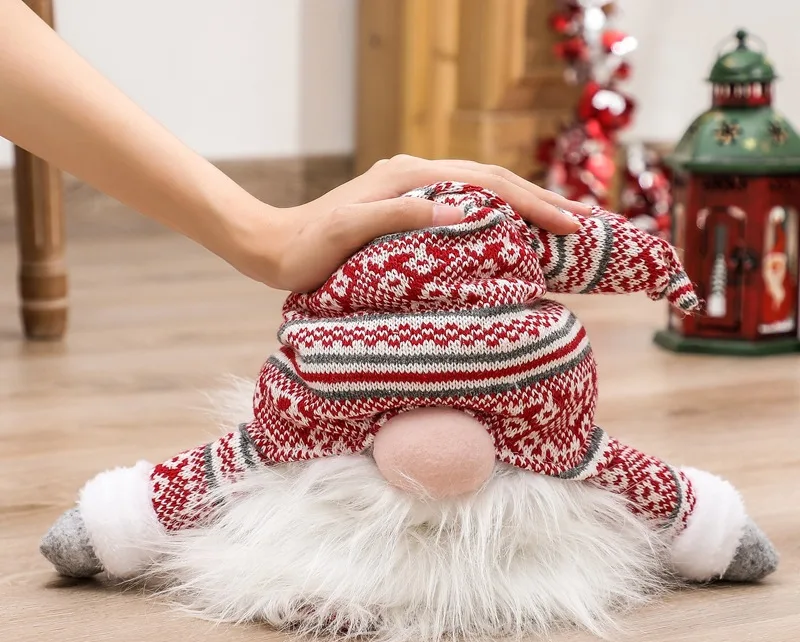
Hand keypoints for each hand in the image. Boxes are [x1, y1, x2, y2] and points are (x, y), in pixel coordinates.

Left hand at [232, 155, 592, 292]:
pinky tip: (510, 229)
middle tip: (585, 222)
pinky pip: (464, 204)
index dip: (533, 203)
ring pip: (482, 189)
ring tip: (561, 222)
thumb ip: (399, 217)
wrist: (272, 246)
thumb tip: (461, 212)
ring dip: (524, 204)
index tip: (571, 225)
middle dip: (542, 199)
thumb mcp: (347, 233)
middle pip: (494, 180)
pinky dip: (496, 214)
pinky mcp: (405, 206)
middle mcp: (417, 175)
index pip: (488, 184)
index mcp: (412, 177)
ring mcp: (412, 189)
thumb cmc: (306, 249)